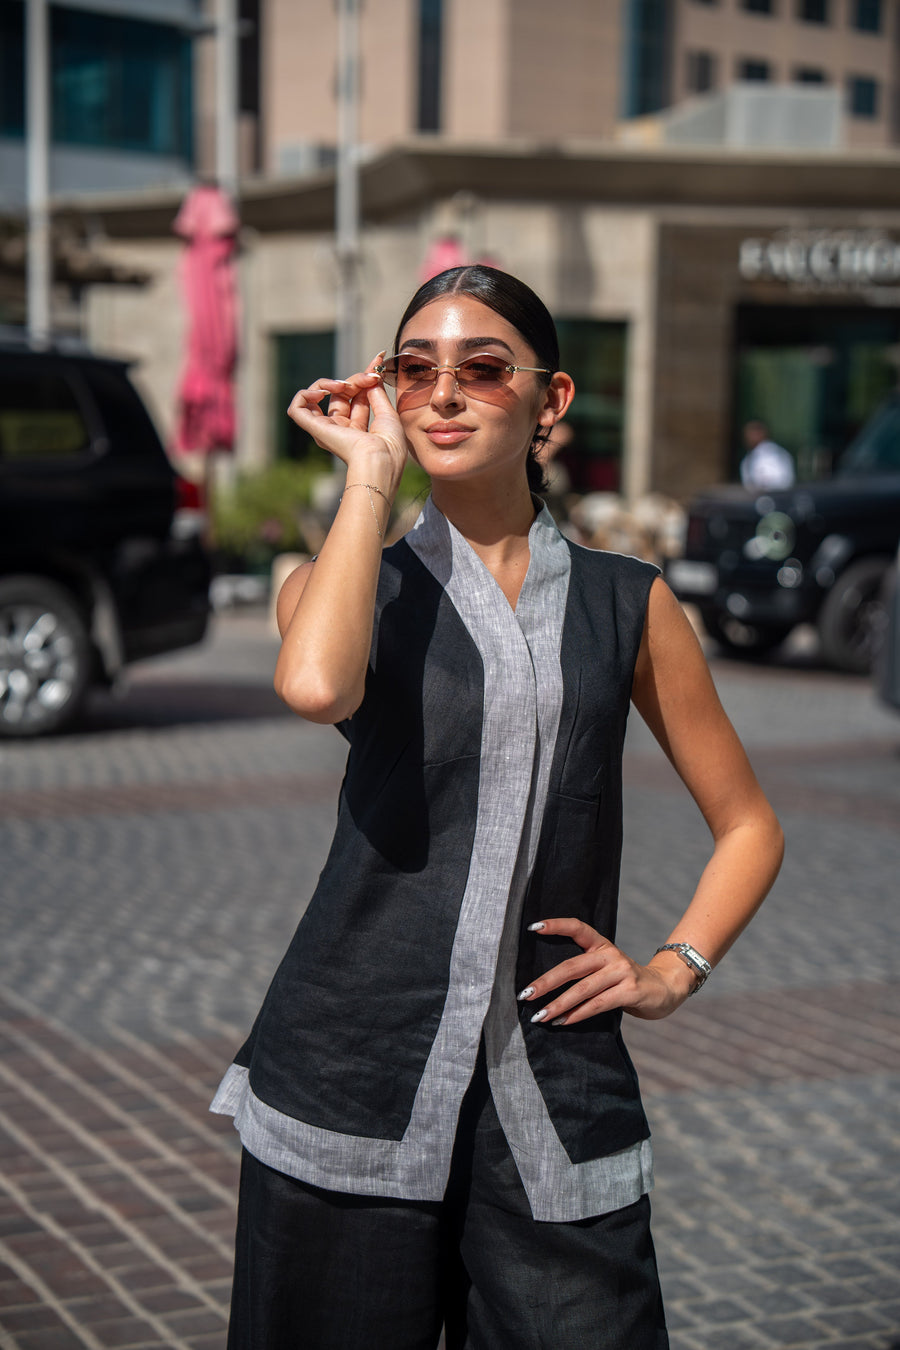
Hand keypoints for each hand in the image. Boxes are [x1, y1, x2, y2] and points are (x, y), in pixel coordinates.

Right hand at [286, 354, 407, 490]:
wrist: (380, 459)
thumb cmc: (389, 445)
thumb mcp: (387, 413)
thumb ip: (376, 392)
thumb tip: (372, 373)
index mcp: (358, 429)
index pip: (355, 395)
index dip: (365, 377)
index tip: (378, 363)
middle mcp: (340, 429)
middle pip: (340, 393)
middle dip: (355, 379)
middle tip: (370, 377)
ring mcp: (327, 429)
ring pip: (318, 395)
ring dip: (331, 382)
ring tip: (345, 385)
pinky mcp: (315, 429)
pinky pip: (297, 408)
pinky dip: (305, 394)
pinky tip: (322, 392)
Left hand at [517, 917, 695, 1024]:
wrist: (664, 989)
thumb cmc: (625, 981)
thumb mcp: (606, 967)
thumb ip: (583, 970)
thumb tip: (544, 985)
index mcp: (601, 945)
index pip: (578, 928)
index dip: (556, 925)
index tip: (533, 928)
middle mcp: (610, 955)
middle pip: (572, 967)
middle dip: (546, 983)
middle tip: (525, 994)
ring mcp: (621, 972)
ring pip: (583, 989)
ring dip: (559, 1005)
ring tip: (540, 1016)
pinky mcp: (630, 991)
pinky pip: (598, 1004)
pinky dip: (578, 1014)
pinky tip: (563, 1022)